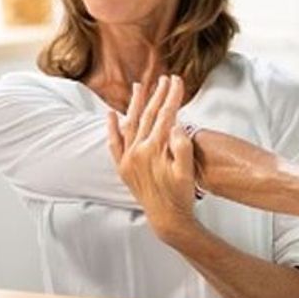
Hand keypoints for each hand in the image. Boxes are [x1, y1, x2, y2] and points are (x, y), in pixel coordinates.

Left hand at [107, 75, 198, 239]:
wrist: (167, 219)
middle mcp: (137, 151)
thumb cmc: (180, 195)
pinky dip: (112, 128)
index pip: (165, 115)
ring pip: (130, 124)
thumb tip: (177, 123)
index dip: (172, 96)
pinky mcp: (123, 167)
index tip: (177, 80)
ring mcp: (128, 159)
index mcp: (154, 149)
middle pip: (148, 116)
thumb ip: (182, 146)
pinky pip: (114, 144)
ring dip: (135, 104)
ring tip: (139, 85)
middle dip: (158, 95)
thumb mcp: (187, 171)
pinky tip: (111, 114)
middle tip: (165, 78)